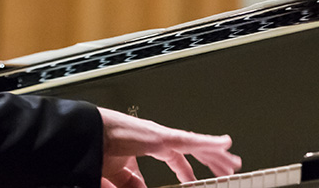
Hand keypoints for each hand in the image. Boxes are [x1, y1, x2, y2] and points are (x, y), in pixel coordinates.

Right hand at [99, 107, 241, 187]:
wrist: (85, 136)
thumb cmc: (96, 148)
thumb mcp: (117, 175)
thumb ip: (132, 184)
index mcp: (149, 145)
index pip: (176, 157)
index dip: (187, 168)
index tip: (194, 178)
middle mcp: (159, 138)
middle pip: (192, 149)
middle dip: (210, 159)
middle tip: (226, 168)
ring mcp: (162, 136)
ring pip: (197, 144)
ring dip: (216, 153)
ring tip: (232, 160)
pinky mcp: (162, 137)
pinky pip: (192, 140)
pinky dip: (211, 142)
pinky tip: (226, 143)